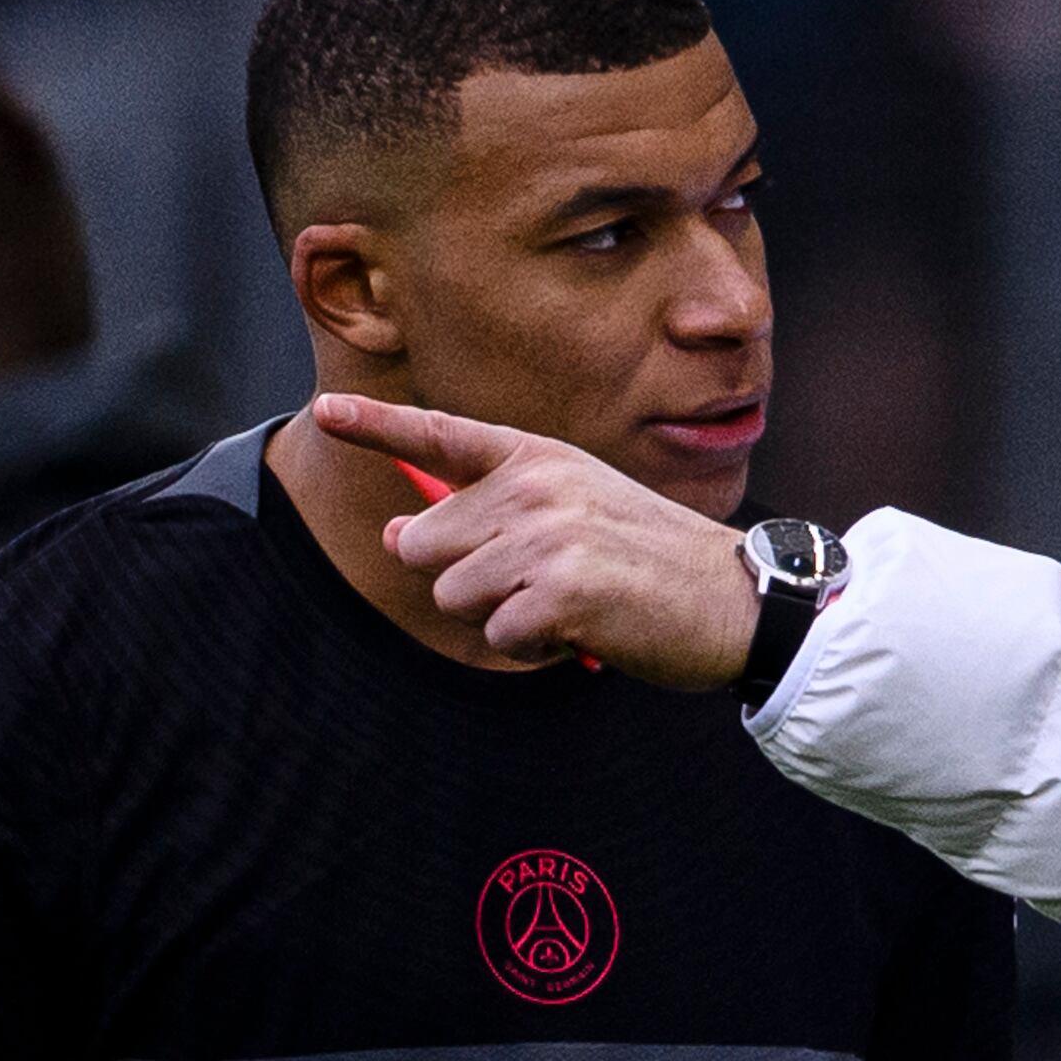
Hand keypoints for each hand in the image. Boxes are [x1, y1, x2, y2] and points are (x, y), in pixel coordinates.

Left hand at [302, 392, 761, 684]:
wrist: (736, 598)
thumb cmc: (650, 561)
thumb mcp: (575, 515)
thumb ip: (487, 519)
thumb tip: (397, 536)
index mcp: (540, 458)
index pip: (443, 436)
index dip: (376, 424)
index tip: (325, 411)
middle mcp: (537, 487)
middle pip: (428, 544)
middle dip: (467, 579)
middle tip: (540, 583)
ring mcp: (547, 536)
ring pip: (454, 596)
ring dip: (501, 618)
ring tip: (569, 606)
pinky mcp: (559, 590)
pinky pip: (498, 636)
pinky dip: (533, 649)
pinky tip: (582, 631)